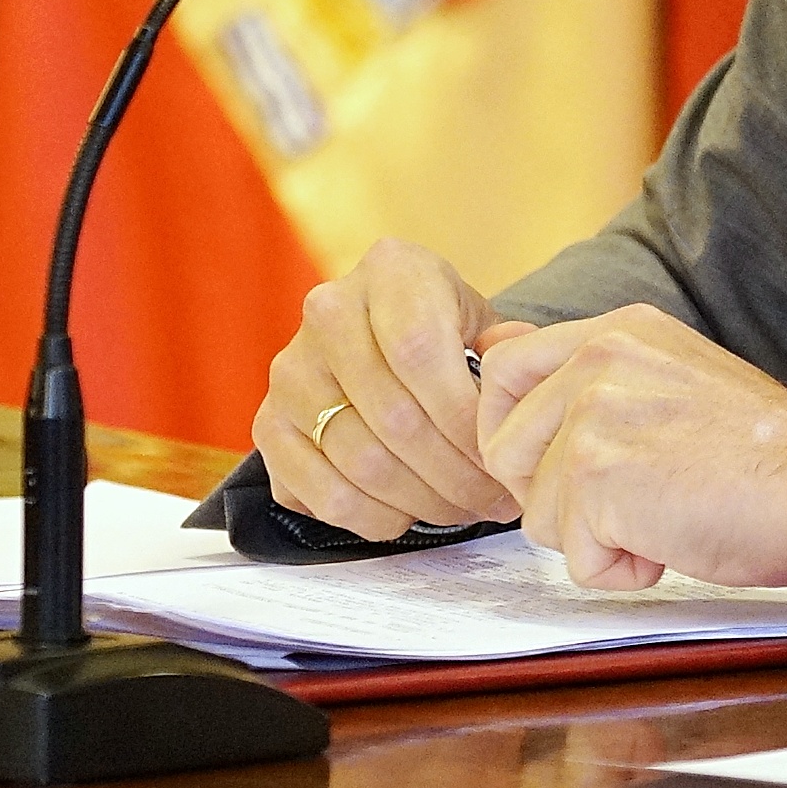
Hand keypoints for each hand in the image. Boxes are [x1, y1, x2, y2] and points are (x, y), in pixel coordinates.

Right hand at [254, 239, 522, 540]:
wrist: (375, 333)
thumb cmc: (439, 328)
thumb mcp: (480, 318)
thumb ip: (507, 349)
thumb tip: (517, 380)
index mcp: (389, 270)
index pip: (419, 353)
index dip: (464, 419)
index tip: (500, 457)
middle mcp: (327, 311)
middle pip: (394, 419)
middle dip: (456, 476)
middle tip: (494, 501)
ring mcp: (290, 370)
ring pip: (362, 464)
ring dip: (424, 503)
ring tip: (463, 509)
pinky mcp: (269, 424)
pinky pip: (323, 494)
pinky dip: (374, 517)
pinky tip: (409, 513)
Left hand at [478, 305, 786, 590]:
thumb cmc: (762, 453)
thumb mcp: (670, 378)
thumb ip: (589, 374)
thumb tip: (495, 352)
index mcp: (617, 331)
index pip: (505, 368)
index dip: (511, 432)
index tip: (550, 465)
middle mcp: (599, 359)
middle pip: (504, 450)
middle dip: (554, 497)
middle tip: (625, 502)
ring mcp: (594, 415)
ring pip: (537, 515)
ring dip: (597, 538)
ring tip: (665, 516)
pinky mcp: (598, 477)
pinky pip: (575, 558)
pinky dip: (623, 570)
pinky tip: (673, 541)